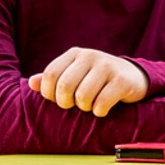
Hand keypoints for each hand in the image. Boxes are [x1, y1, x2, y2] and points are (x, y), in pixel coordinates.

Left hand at [30, 47, 147, 115]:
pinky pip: (101, 103)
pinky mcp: (122, 80)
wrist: (133, 77)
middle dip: (66, 103)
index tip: (58, 100)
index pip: (50, 74)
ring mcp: (107, 67)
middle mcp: (90, 56)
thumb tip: (31, 83)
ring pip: (83, 97)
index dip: (49, 94)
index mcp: (75, 54)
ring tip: (91, 105)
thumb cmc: (97, 80)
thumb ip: (53, 79)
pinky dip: (99, 111)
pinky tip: (104, 107)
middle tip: (74, 105)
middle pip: (64, 86)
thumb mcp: (75, 75)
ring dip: (85, 108)